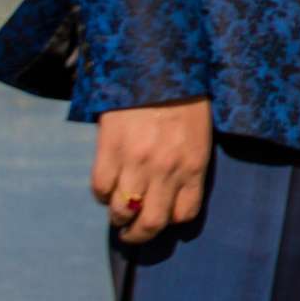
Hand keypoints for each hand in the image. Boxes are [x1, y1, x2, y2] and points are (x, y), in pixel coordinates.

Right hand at [91, 98, 211, 244]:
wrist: (157, 64)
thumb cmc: (184, 99)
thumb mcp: (199, 134)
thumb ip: (188, 165)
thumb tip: (173, 194)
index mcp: (194, 164)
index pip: (184, 214)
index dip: (171, 220)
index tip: (162, 218)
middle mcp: (166, 169)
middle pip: (151, 223)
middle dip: (139, 236)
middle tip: (132, 235)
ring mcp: (136, 161)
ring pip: (122, 211)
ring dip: (118, 219)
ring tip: (118, 214)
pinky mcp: (109, 149)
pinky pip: (100, 188)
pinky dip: (103, 194)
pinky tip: (108, 187)